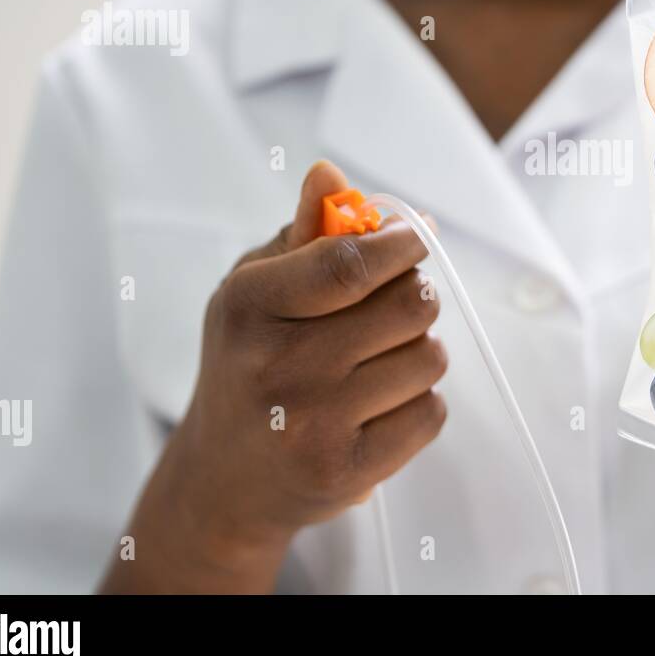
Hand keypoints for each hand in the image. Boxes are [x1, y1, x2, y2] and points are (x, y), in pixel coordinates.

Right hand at [104, 161, 445, 591]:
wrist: (224, 481)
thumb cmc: (250, 365)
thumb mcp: (256, 290)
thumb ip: (302, 232)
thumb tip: (330, 174)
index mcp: (249, 306)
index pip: (349, 264)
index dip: (400, 243)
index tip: (417, 234)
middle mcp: (278, 366)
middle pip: (409, 305)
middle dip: (415, 295)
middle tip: (395, 306)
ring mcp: (312, 424)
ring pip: (429, 357)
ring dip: (418, 351)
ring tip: (378, 362)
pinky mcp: (346, 472)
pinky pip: (431, 412)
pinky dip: (419, 402)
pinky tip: (379, 406)